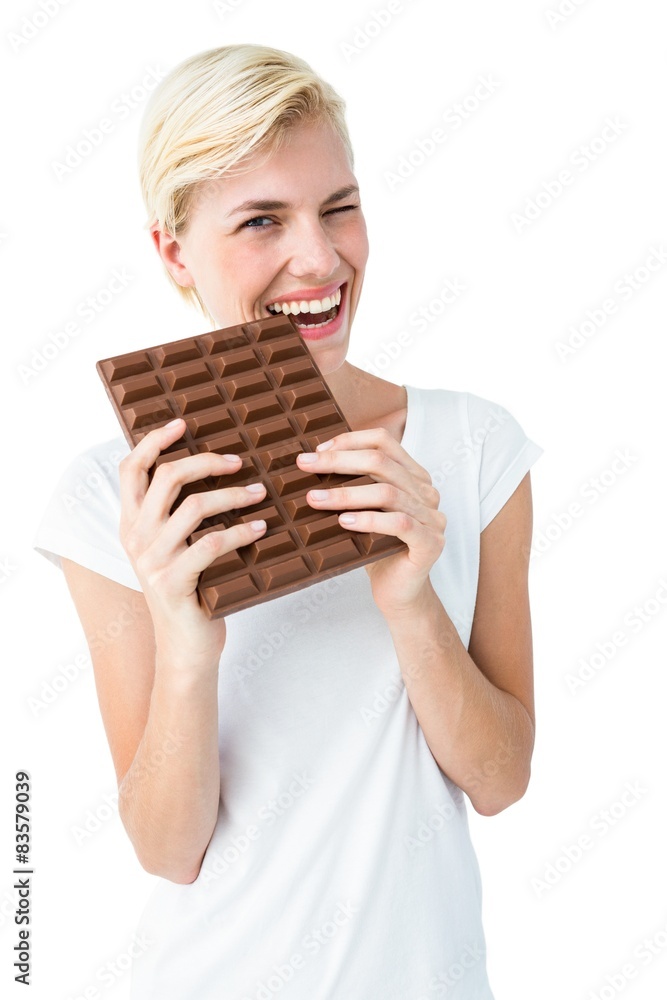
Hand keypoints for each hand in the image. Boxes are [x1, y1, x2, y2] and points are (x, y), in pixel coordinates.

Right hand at [118, 418, 267, 663]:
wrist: (184, 649)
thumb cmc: (189, 592)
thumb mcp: (174, 549)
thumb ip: (178, 515)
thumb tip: (213, 469)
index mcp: (131, 524)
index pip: (130, 469)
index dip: (153, 441)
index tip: (182, 423)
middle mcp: (136, 539)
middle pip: (166, 478)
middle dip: (205, 461)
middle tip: (238, 461)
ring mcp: (153, 562)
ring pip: (193, 507)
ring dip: (232, 494)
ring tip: (259, 493)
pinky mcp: (174, 583)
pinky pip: (211, 544)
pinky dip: (241, 531)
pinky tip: (260, 527)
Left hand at [296, 427, 445, 615]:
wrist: (398, 593)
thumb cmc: (377, 550)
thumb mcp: (363, 510)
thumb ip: (354, 485)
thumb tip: (312, 461)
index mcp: (413, 477)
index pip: (383, 441)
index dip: (349, 440)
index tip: (317, 451)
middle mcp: (426, 492)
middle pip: (381, 462)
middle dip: (338, 461)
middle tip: (305, 465)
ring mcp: (432, 517)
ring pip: (387, 493)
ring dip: (346, 494)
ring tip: (315, 498)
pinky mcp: (430, 543)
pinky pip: (399, 524)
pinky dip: (369, 520)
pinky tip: (343, 522)